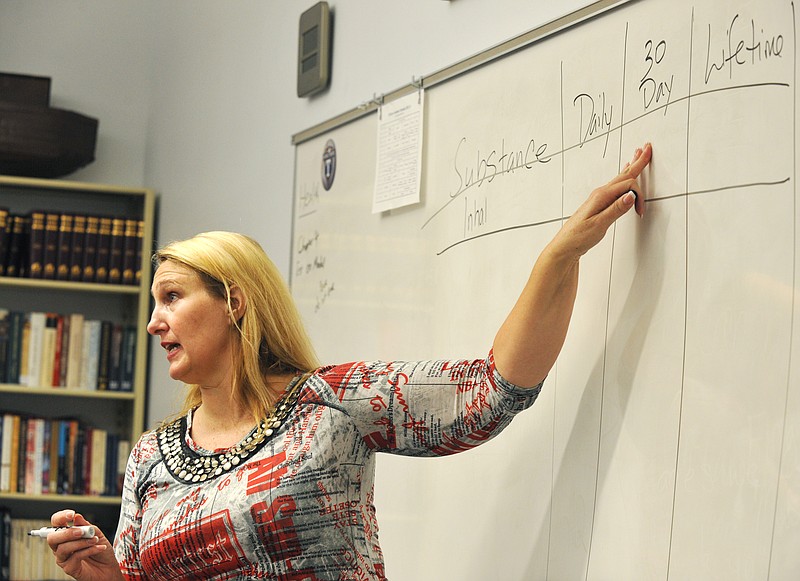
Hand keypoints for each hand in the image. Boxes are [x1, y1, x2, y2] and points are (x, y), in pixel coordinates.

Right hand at [48, 509, 123, 580]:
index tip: (71, 514)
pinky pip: (75, 557)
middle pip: (52, 538)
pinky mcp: (69, 568)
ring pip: (63, 548)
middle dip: (67, 533)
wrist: (108, 567)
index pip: (55, 524)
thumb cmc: (101, 549)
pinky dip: (89, 550)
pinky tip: (98, 547)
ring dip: (81, 542)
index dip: (60, 517)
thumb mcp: (96, 533)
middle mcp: (62, 546)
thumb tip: (77, 517)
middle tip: (81, 532)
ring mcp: (64, 558)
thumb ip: (86, 526)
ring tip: (94, 540)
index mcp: (67, 535)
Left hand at [548, 142, 651, 262]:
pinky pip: (615, 186)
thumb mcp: (599, 225)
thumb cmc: (578, 237)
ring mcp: (599, 198)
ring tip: (638, 156)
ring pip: (619, 179)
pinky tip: (623, 175)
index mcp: (601, 196)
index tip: (640, 211)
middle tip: (647, 148)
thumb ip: (616, 210)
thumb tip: (631, 196)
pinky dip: (623, 178)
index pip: (627, 185)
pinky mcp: (599, 204)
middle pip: (624, 175)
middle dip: (638, 162)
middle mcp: (600, 194)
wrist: (565, 246)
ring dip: (631, 167)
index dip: (638, 196)